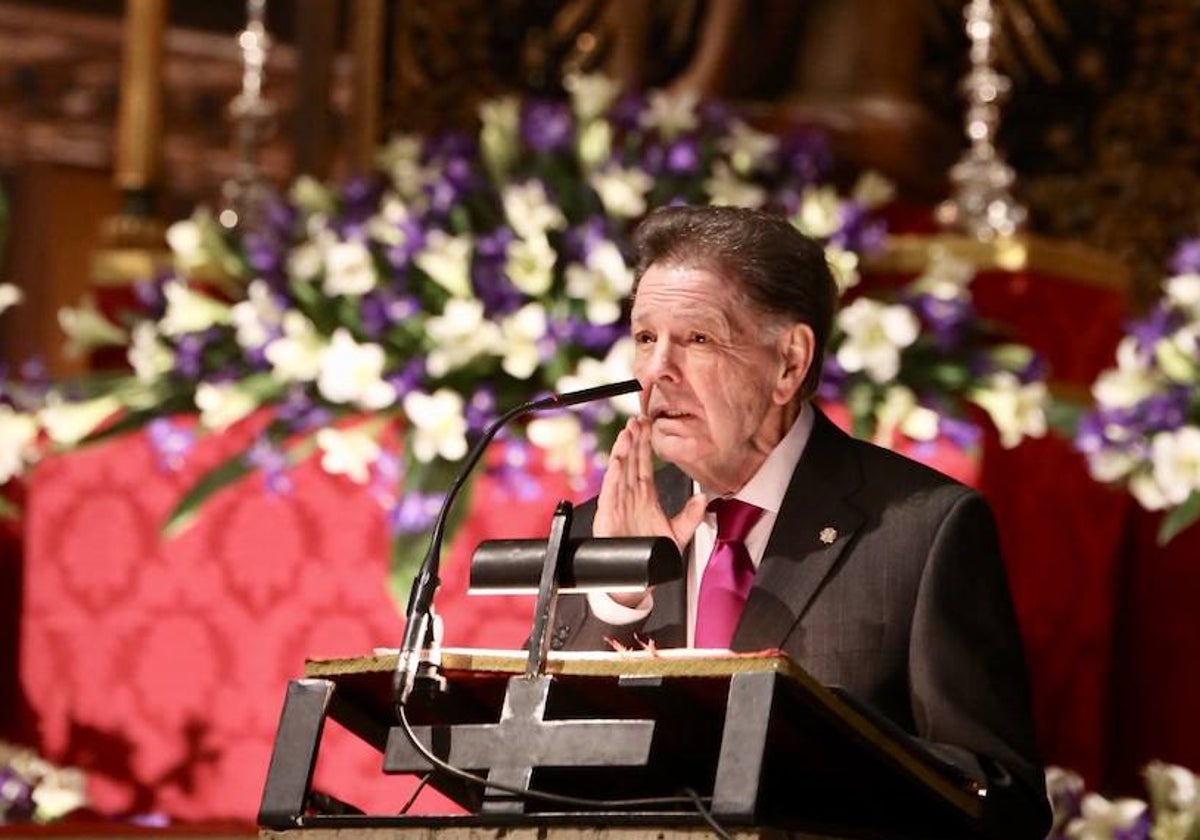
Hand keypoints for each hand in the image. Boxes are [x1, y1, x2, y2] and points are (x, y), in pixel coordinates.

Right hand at [596, 417, 706, 549]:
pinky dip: (614, 476)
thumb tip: (703, 498)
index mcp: (646, 496)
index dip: (646, 445)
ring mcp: (619, 503)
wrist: (638, 579)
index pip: (645, 464)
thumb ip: (691, 516)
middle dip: (634, 440)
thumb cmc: (653, 556)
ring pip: (621, 471)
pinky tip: (617, 461)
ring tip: (627, 432)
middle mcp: (631, 496)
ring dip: (623, 451)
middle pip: (632, 461)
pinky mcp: (609, 514)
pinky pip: (611, 491)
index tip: (648, 426)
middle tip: (637, 420)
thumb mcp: (678, 534)